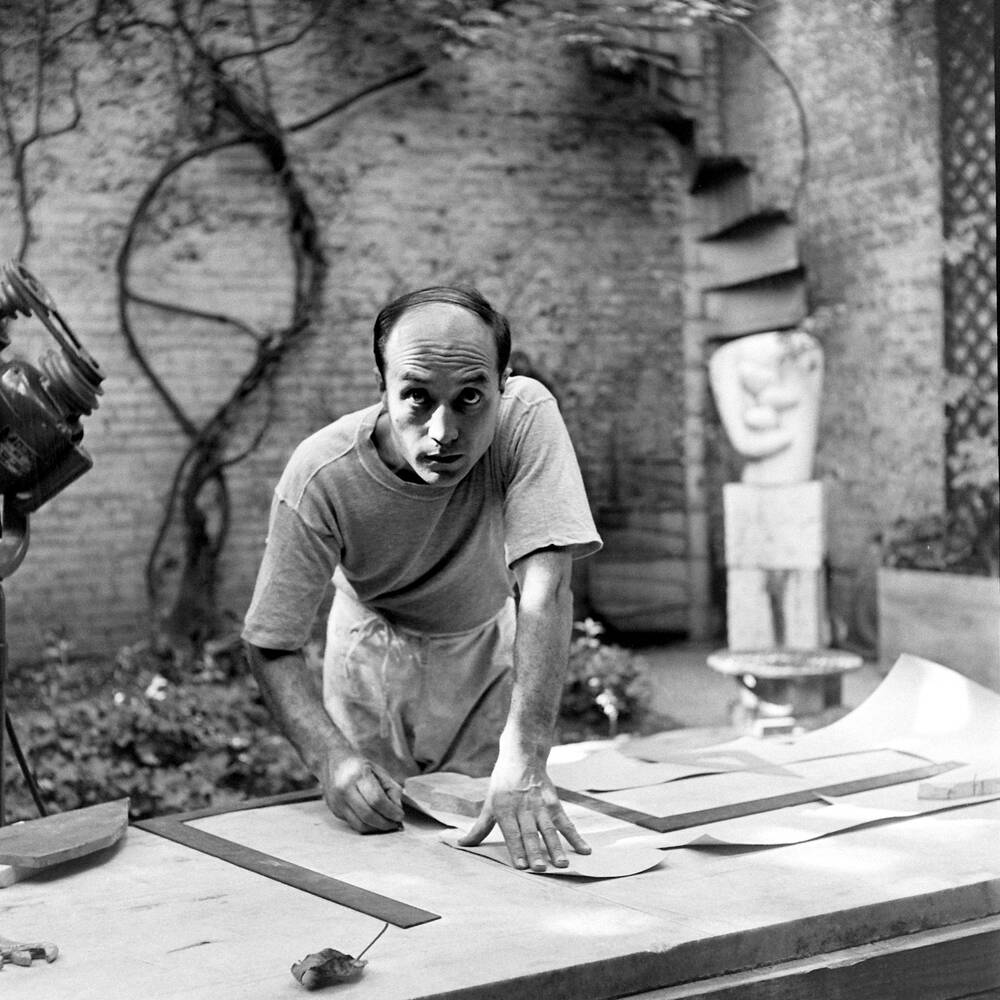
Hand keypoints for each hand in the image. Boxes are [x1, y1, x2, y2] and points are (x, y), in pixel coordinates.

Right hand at [320, 754, 404, 833]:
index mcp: (358, 776)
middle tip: (395, 824)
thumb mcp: (378, 770)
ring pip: (359, 824)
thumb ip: (391, 788)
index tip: (400, 815)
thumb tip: (397, 808)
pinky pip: (353, 824)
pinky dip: (367, 826)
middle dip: (385, 823)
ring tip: (388, 824)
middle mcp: (345, 790)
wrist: (332, 761)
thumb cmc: (358, 765)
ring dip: (376, 828)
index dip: (390, 811)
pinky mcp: (335, 811)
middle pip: (368, 815)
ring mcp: (337, 802)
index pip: (376, 800)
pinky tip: (376, 822)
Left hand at [457, 754, 590, 870]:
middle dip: (535, 851)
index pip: (511, 832)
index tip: (521, 866)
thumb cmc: (503, 784)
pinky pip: (566, 822)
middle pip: (530, 833)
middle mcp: (523, 808)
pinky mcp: (554, 803)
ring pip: (549, 829)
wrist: (522, 757)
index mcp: (505, 809)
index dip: (516, 849)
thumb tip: (461, 845)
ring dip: (556, 847)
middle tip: (541, 869)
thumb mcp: (489, 803)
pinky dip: (575, 837)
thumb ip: (479, 828)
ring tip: (562, 864)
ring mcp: (540, 805)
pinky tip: (584, 850)